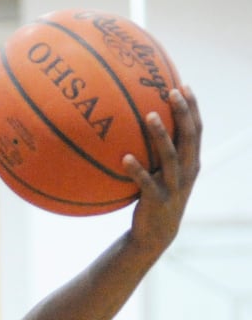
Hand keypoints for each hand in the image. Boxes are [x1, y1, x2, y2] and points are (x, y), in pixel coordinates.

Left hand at [125, 86, 200, 254]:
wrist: (155, 234)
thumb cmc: (154, 196)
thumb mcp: (159, 173)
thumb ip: (155, 152)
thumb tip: (133, 125)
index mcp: (190, 162)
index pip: (196, 129)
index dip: (192, 107)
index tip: (183, 85)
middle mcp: (187, 171)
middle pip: (189, 136)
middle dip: (183, 112)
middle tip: (171, 91)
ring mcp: (174, 186)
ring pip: (171, 156)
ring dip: (160, 135)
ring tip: (148, 115)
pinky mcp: (157, 200)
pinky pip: (146, 183)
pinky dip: (137, 170)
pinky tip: (124, 157)